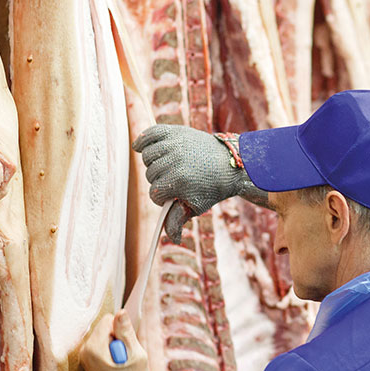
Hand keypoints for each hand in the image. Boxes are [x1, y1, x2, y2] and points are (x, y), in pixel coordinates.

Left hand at [80, 311, 148, 370]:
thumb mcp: (136, 355)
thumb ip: (126, 332)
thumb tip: (121, 311)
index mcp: (93, 348)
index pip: (109, 320)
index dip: (123, 330)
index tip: (127, 347)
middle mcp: (85, 351)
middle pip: (105, 328)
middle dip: (118, 338)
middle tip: (125, 359)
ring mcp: (85, 357)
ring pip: (105, 338)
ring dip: (116, 347)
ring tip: (121, 366)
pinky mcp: (88, 362)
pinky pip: (102, 347)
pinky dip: (112, 354)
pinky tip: (116, 369)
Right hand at [132, 125, 265, 242]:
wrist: (230, 163)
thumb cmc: (212, 187)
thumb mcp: (197, 206)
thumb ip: (178, 220)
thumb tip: (171, 239)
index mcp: (179, 180)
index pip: (155, 194)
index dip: (162, 198)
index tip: (173, 196)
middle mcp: (175, 160)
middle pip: (150, 175)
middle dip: (160, 181)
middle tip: (174, 181)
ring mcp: (175, 143)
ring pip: (147, 156)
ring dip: (152, 164)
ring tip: (166, 167)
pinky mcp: (175, 131)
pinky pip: (150, 134)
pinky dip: (142, 140)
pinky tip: (139, 147)